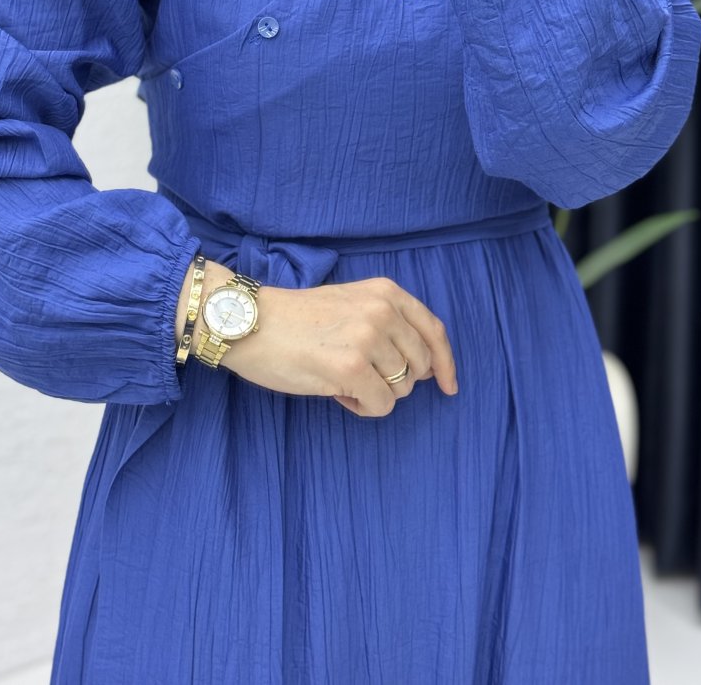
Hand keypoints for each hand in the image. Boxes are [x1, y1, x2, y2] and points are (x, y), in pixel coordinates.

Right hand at [222, 275, 459, 417]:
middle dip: (397, 382)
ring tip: (341, 381)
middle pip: (420, 366)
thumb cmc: (297, 319)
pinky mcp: (350, 367)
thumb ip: (389, 324)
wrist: (252, 323)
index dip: (445, 362)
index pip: (433, 330)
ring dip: (375, 394)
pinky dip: (363, 407)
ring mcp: (368, 338)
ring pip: (401, 389)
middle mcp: (382, 311)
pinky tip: (338, 393)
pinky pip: (380, 406)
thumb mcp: (352, 303)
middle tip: (361, 378)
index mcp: (385, 292)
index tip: (448, 386)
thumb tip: (428, 367)